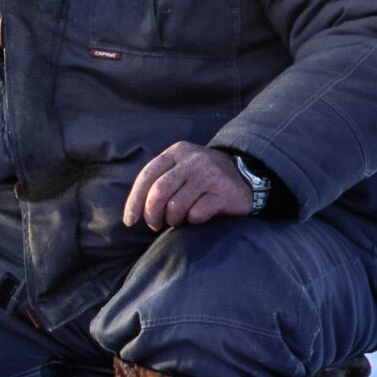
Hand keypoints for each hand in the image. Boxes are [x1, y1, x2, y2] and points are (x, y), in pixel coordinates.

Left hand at [123, 142, 255, 230]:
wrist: (246, 177)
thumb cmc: (203, 178)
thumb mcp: (180, 169)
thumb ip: (159, 180)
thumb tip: (134, 210)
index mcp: (176, 152)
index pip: (147, 176)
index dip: (134, 200)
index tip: (129, 220)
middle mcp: (193, 160)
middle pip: (159, 192)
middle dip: (151, 213)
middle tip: (154, 225)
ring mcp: (210, 175)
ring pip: (176, 205)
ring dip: (173, 219)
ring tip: (179, 219)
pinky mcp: (223, 192)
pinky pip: (196, 214)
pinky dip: (193, 220)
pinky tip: (199, 216)